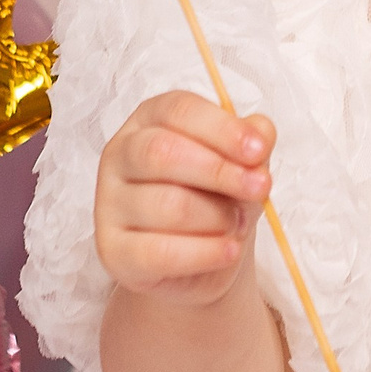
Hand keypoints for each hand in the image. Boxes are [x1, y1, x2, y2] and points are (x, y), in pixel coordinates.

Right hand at [94, 92, 274, 308]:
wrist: (203, 261)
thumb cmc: (217, 200)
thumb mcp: (241, 167)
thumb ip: (251, 146)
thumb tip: (261, 131)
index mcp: (149, 120)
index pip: (178, 110)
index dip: (222, 129)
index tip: (259, 151)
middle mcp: (120, 155)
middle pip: (162, 152)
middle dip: (220, 171)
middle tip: (260, 189)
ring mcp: (109, 204)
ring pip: (168, 204)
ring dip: (218, 218)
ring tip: (237, 226)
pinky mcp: (113, 251)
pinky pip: (160, 252)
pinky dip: (205, 253)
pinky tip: (229, 250)